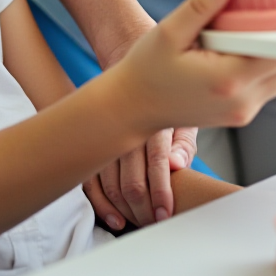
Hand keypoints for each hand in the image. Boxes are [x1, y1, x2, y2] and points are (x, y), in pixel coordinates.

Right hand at [82, 26, 199, 230]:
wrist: (130, 49)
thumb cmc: (166, 86)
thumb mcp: (184, 109)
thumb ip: (184, 140)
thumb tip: (179, 165)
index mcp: (154, 121)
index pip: (156, 164)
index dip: (160, 192)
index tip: (164, 214)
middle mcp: (128, 130)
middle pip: (129, 180)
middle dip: (142, 209)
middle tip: (153, 225)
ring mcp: (107, 136)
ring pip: (108, 182)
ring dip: (121, 208)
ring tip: (134, 224)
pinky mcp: (94, 140)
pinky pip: (90, 177)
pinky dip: (99, 200)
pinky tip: (112, 216)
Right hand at [107, 0, 275, 141]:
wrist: (132, 108)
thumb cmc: (146, 69)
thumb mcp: (169, 31)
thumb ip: (202, 5)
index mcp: (228, 79)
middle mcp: (243, 101)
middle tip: (275, 11)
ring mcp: (244, 112)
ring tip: (258, 29)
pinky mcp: (242, 114)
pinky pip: (271, 85)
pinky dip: (268, 65)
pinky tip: (246, 47)